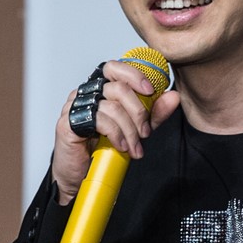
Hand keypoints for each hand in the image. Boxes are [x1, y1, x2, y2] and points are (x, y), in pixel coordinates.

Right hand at [51, 59, 180, 203]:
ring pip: (112, 107)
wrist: (78, 174)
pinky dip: (115, 134)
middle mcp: (86, 93)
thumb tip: (173, 96)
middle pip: (118, 88)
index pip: (115, 68)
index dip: (134, 75)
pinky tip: (120, 146)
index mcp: (100, 89)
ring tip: (134, 148)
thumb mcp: (135, 128)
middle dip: (138, 112)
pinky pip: (99, 121)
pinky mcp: (68, 123)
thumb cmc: (101, 148)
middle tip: (145, 133)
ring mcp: (75, 106)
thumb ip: (153, 112)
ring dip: (129, 130)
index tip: (150, 91)